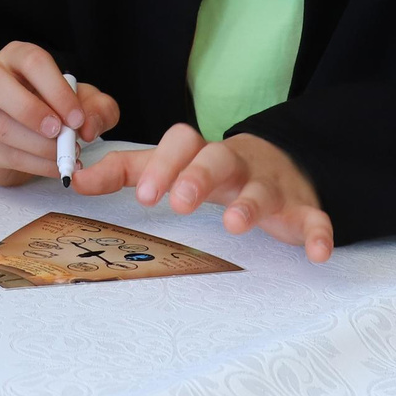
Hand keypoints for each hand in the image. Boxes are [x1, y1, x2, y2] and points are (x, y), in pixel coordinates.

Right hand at [0, 41, 119, 186]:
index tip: (77, 118)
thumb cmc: (56, 109)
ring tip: (65, 154)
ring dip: (39, 146)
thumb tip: (87, 127)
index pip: (32, 62)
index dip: (56, 90)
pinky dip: (36, 165)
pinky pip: (4, 155)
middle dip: (30, 110)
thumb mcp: (85, 103)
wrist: (30, 141)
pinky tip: (56, 166)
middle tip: (59, 132)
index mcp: (16, 57)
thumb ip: (98, 108)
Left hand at [79, 124, 334, 261]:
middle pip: (219, 157)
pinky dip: (319, 233)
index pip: (182, 142)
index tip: (144, 195)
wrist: (280, 165)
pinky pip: (314, 218)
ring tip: (235, 225)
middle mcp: (236, 163)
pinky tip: (317, 253)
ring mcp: (271, 184)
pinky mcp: (301, 209)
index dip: (163, 163)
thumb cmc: (213, 171)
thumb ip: (126, 171)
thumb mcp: (170, 167)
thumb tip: (77, 176)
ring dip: (251, 204)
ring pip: (262, 188)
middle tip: (178, 202)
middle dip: (199, 177)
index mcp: (201, 153)